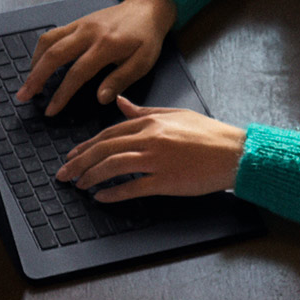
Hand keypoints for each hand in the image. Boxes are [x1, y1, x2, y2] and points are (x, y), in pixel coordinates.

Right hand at [15, 0, 175, 115]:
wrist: (147, 8)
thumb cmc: (146, 37)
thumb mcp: (142, 63)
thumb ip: (120, 80)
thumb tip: (101, 98)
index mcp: (106, 45)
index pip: (77, 73)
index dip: (61, 94)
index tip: (51, 110)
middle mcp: (89, 33)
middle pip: (54, 55)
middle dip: (36, 78)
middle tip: (24, 96)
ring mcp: (80, 25)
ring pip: (48, 42)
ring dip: (34, 62)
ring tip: (29, 82)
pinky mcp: (77, 22)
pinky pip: (53, 34)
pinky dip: (41, 50)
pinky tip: (39, 63)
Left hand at [53, 98, 243, 199]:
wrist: (234, 152)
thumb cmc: (209, 135)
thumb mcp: (174, 114)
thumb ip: (144, 111)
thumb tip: (120, 102)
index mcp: (151, 122)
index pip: (110, 132)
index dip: (87, 145)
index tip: (73, 155)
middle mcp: (151, 138)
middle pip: (105, 148)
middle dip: (80, 162)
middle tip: (65, 173)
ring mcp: (157, 160)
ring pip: (113, 166)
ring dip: (91, 176)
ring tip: (78, 184)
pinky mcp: (166, 180)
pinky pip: (133, 186)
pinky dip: (114, 192)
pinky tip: (101, 197)